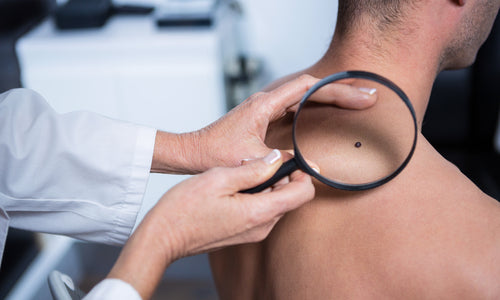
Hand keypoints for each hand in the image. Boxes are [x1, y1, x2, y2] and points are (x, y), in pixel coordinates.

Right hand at [108, 150, 312, 298]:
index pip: (303, 193)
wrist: (163, 237)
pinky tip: (232, 189)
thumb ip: (254, 169)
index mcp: (260, 212)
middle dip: (279, 176)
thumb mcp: (220, 178)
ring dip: (265, 186)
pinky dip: (254, 196)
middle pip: (290, 197)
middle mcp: (262, 227)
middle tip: (253, 163)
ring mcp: (253, 233)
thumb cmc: (184, 208)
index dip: (302, 173)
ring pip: (275, 203)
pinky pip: (261, 211)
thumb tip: (278, 158)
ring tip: (237, 175)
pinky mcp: (243, 234)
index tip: (288, 159)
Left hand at [195, 74, 376, 170]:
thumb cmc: (215, 153)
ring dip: (330, 96)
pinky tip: (327, 110)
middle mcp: (266, 100)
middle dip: (341, 92)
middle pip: (311, 88)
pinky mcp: (264, 115)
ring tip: (356, 100)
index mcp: (265, 104)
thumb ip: (281, 160)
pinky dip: (315, 105)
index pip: (308, 88)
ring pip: (305, 95)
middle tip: (368, 97)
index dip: (336, 90)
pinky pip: (296, 104)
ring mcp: (265, 107)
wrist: (194, 152)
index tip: (359, 96)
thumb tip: (309, 164)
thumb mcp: (251, 159)